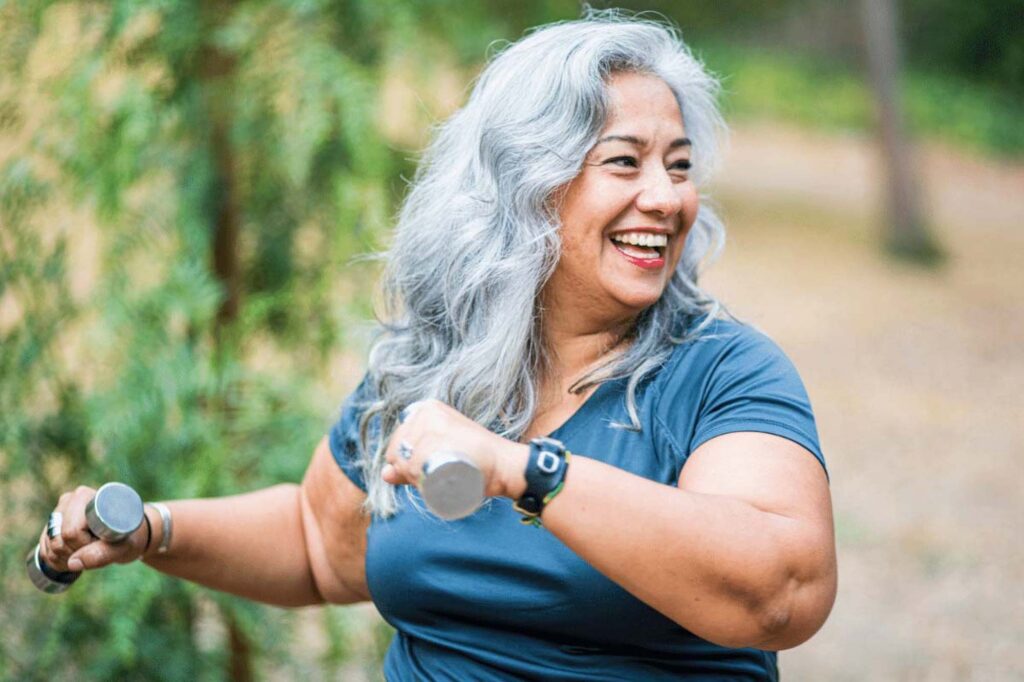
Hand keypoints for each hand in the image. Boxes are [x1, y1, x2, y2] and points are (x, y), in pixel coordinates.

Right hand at [38, 485, 149, 572]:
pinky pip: (44, 549)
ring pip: (49, 546)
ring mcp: (59, 511)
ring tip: (88, 551)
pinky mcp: (53, 524)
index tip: (103, 544)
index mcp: (87, 497)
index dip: (84, 545)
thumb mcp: (122, 547)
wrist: (130, 535)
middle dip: (75, 552)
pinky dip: (57, 560)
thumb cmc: (129, 538)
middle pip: (57, 539)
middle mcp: (70, 500)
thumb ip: (101, 555)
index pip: (71, 531)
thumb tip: (72, 563)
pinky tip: (75, 556)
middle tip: (97, 548)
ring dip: (66, 559)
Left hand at [382, 400, 528, 498]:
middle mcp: (426, 411)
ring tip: (437, 478)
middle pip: (399, 451)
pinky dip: (418, 474)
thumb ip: (409, 465)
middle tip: (435, 477)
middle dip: (409, 471)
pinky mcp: (440, 432)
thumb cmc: (474, 461)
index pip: (398, 444)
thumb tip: (385, 474)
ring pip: (407, 459)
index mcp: (425, 409)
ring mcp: (433, 420)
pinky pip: (415, 460)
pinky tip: (433, 476)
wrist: (502, 464)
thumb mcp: (439, 457)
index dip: (406, 463)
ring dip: (415, 476)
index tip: (427, 470)